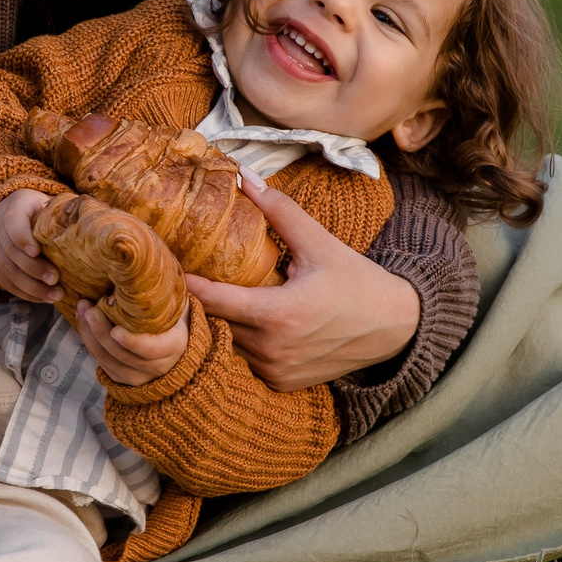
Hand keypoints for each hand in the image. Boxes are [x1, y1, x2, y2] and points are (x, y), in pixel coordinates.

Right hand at [0, 189, 60, 302]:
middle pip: (10, 250)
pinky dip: (24, 292)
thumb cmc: (42, 210)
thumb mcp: (51, 204)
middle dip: (33, 269)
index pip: (13, 221)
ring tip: (54, 296)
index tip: (37, 252)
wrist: (14, 210)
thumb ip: (63, 213)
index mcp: (14, 204)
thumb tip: (89, 226)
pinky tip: (43, 298)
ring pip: (6, 270)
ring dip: (31, 287)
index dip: (23, 238)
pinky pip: (4, 281)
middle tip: (55, 280)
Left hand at [76, 301, 187, 388]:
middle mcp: (157, 366)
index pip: (152, 349)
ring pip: (108, 360)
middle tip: (89, 309)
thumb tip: (149, 268)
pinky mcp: (122, 378)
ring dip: (90, 335)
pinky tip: (83, 322)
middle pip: (123, 355)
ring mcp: (139, 376)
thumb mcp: (177, 304)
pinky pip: (101, 363)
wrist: (175, 344)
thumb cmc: (173, 316)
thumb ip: (165, 294)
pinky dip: (89, 342)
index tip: (115, 329)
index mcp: (174, 347)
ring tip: (82, 310)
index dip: (132, 342)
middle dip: (102, 332)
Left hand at [185, 171, 418, 390]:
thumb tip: (245, 177)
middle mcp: (272, 349)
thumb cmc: (358, 282)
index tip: (166, 268)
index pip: (212, 300)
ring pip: (228, 345)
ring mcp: (276, 371)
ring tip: (213, 297)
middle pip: (215, 323)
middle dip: (200, 302)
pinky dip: (243, 343)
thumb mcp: (320, 243)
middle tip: (185, 277)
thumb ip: (280, 211)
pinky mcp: (282, 384)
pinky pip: (247, 363)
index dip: (187, 284)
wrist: (395, 327)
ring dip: (221, 324)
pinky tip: (247, 323)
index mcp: (278, 314)